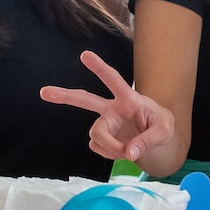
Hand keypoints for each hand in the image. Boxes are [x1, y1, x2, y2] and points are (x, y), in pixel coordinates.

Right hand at [39, 52, 176, 163]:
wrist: (157, 139)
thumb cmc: (161, 126)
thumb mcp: (165, 131)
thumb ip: (148, 141)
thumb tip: (128, 153)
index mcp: (129, 99)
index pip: (114, 80)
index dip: (100, 68)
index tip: (85, 54)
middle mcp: (112, 108)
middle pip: (85, 100)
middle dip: (65, 96)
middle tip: (44, 92)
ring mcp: (105, 122)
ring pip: (95, 135)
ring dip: (111, 147)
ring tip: (129, 151)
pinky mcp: (102, 137)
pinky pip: (98, 148)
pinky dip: (110, 154)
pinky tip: (121, 152)